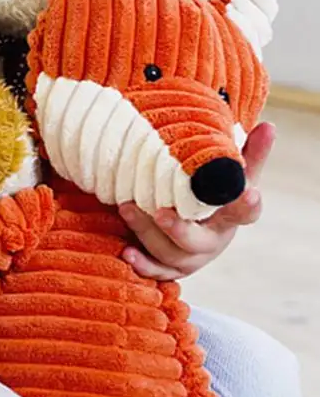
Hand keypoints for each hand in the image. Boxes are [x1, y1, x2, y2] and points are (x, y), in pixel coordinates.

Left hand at [118, 121, 274, 280]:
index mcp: (228, 217)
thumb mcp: (230, 176)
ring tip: (128, 209)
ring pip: (170, 253)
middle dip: (179, 229)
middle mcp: (210, 240)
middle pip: (198, 242)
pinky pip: (155, 270)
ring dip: (147, 233)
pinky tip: (127, 252)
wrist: (191, 225)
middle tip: (160, 212)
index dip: (246, 205)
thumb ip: (248, 154)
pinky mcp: (167, 266)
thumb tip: (269, 126)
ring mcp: (188, 257)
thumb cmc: (211, 196)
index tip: (249, 192)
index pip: (243, 213)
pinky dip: (142, 264)